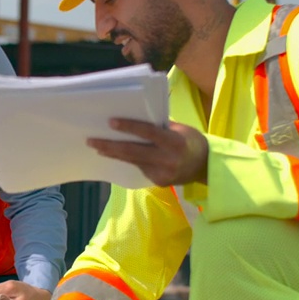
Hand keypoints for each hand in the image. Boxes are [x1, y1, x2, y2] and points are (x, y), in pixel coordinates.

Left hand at [87, 119, 207, 186]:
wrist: (206, 166)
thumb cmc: (191, 141)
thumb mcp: (180, 129)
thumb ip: (159, 126)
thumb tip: (134, 117)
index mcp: (175, 142)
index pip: (148, 133)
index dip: (129, 127)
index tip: (111, 122)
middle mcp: (168, 159)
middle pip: (133, 152)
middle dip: (110, 145)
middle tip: (91, 140)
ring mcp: (163, 173)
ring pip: (133, 162)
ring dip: (114, 154)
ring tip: (97, 147)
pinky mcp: (159, 182)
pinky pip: (140, 169)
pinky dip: (129, 161)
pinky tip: (116, 155)